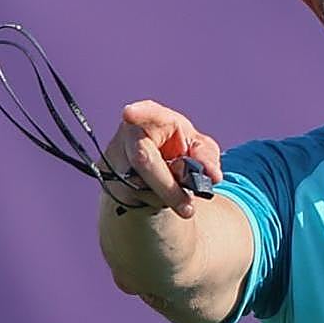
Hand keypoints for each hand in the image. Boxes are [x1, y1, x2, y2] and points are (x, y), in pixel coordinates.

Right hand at [100, 100, 221, 217]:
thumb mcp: (198, 149)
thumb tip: (213, 176)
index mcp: (153, 119)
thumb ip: (207, 158)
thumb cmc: (178, 150)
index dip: (139, 113)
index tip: (129, 113)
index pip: (146, 112)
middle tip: (188, 210)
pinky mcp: (111, 181)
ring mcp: (116, 158)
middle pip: (144, 159)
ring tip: (177, 195)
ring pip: (140, 185)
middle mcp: (129, 135)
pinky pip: (135, 198)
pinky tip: (160, 197)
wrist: (154, 172)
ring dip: (164, 196)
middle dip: (167, 186)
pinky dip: (155, 202)